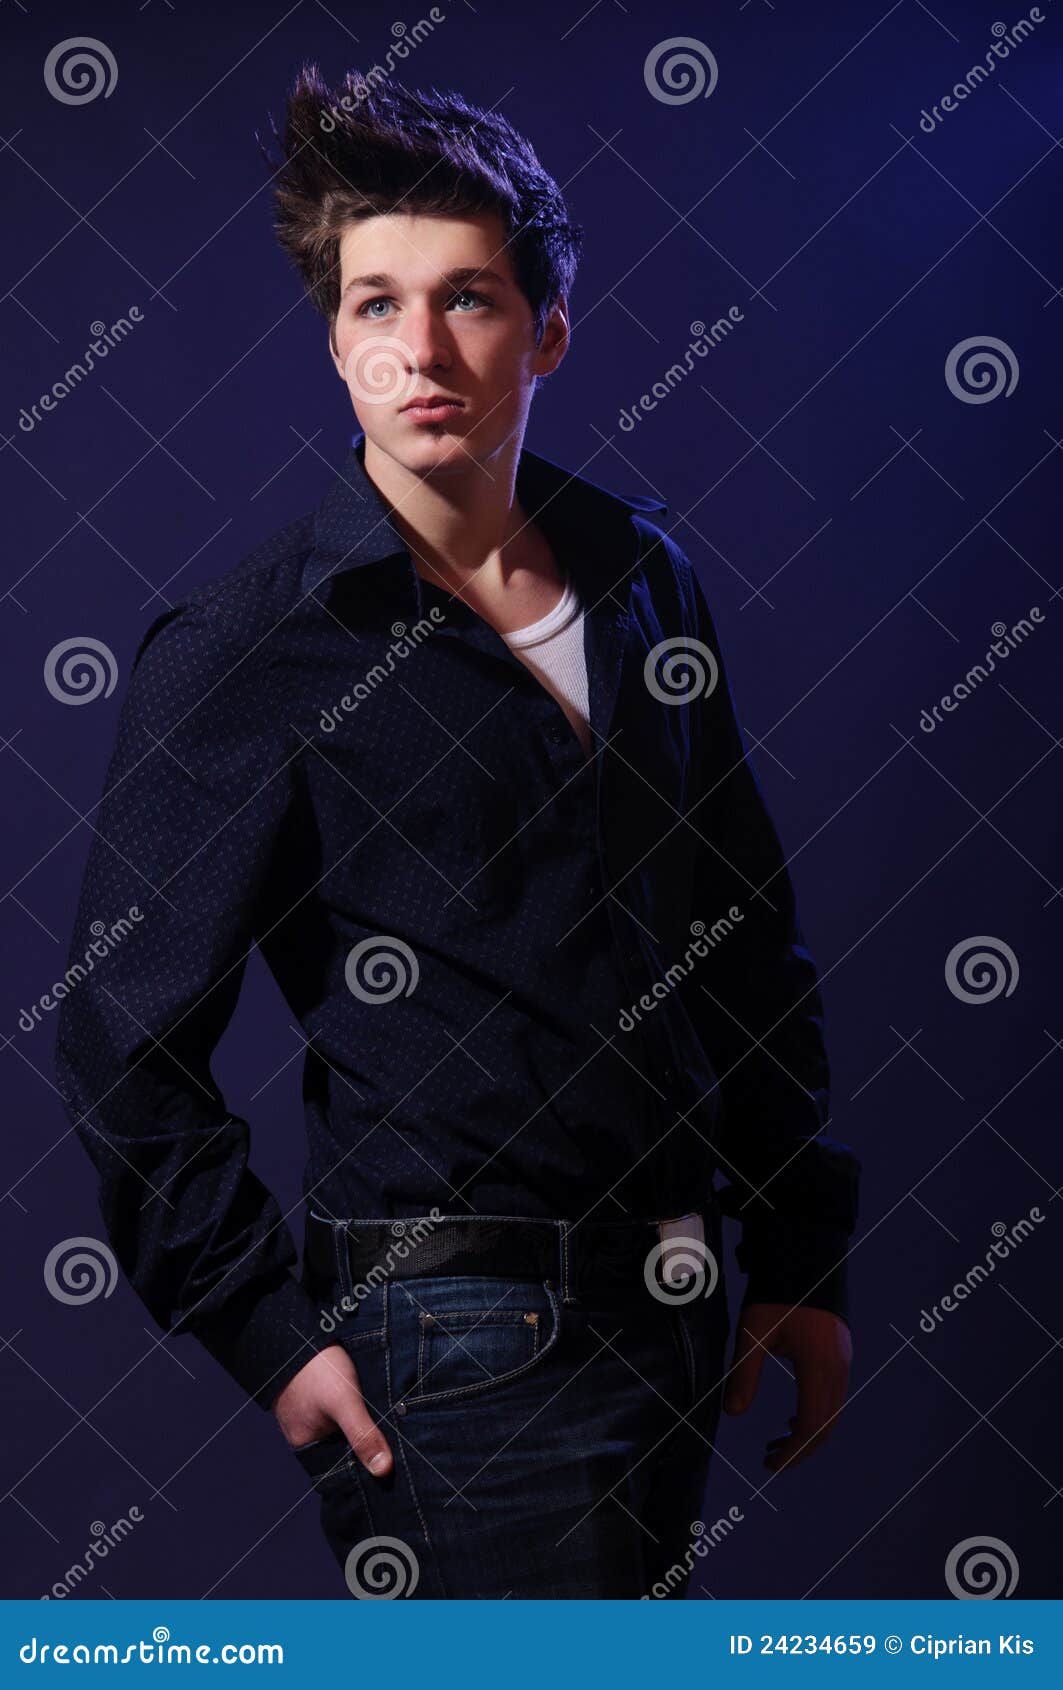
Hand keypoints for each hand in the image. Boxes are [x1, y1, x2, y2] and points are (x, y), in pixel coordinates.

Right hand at [271, 1344, 393, 1477]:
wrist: (295, 1331)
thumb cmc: (315, 1369)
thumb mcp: (344, 1403)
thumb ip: (362, 1435)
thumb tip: (383, 1470)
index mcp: (307, 1444)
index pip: (340, 1466)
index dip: (364, 1463)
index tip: (391, 1461)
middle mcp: (305, 1431)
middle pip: (343, 1444)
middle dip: (366, 1439)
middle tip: (394, 1432)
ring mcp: (309, 1411)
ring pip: (342, 1423)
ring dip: (361, 1419)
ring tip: (387, 1414)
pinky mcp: (316, 1393)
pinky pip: (338, 1406)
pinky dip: (353, 1403)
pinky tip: (368, 1395)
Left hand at [722, 1301, 851, 1472]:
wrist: (803, 1258)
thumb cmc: (776, 1294)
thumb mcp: (752, 1333)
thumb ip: (744, 1374)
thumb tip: (733, 1413)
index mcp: (819, 1365)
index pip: (813, 1425)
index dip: (793, 1452)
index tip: (769, 1464)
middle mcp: (838, 1367)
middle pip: (827, 1426)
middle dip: (800, 1450)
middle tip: (770, 1459)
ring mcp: (844, 1360)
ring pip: (833, 1413)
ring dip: (808, 1434)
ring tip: (777, 1442)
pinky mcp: (841, 1353)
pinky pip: (835, 1397)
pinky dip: (817, 1415)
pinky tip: (794, 1417)